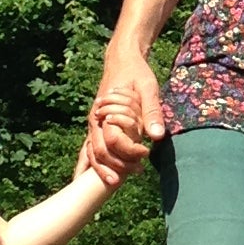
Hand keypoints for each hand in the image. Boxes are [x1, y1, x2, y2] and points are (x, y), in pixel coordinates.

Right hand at [81, 45, 165, 184]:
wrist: (122, 60)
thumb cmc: (136, 73)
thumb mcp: (148, 88)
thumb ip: (152, 111)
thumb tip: (157, 137)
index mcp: (105, 112)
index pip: (111, 142)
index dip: (127, 152)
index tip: (145, 156)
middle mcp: (94, 121)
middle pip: (97, 152)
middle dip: (112, 168)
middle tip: (134, 176)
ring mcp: (93, 125)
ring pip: (89, 154)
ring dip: (101, 170)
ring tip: (115, 184)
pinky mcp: (96, 127)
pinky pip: (89, 150)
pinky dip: (89, 165)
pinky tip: (86, 181)